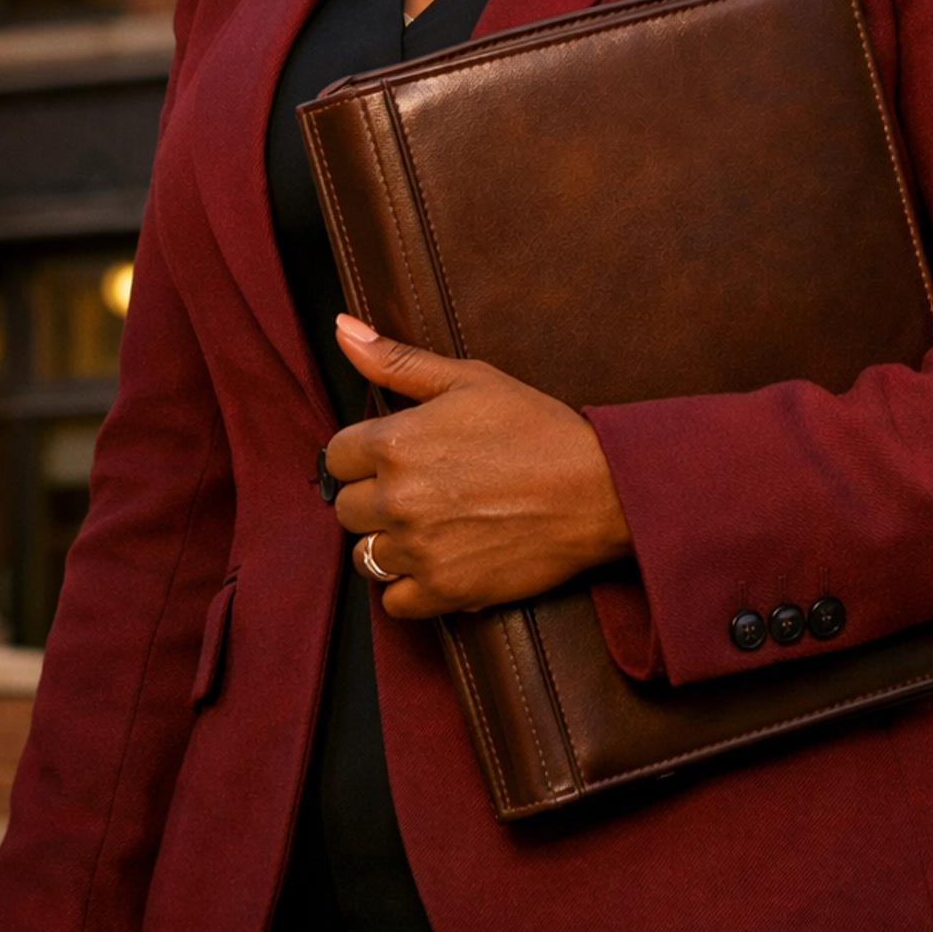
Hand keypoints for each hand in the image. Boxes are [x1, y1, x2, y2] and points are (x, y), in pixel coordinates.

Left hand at [321, 314, 632, 619]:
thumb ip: (396, 360)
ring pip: (364, 555)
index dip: (363, 452)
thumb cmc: (536, 428)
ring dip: (388, 541)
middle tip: (420, 485)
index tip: (394, 454)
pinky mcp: (444, 591)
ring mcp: (419, 550)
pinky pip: (392, 602)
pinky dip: (408, 586)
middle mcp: (398, 499)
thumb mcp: (468, 379)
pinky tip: (438, 558)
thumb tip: (342, 329)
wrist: (597, 489)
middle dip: (374, 496)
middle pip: (345, 508)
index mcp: (396, 442)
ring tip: (430, 522)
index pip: (335, 456)